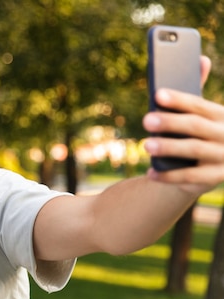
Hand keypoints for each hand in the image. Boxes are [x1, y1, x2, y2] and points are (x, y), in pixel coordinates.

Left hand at [143, 56, 223, 193]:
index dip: (178, 99)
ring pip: (194, 150)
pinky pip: (191, 177)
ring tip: (146, 145)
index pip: (199, 105)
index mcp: (223, 115)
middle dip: (170, 122)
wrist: (212, 168)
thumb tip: (200, 57)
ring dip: (169, 147)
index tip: (157, 94)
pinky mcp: (217, 177)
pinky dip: (169, 176)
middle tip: (146, 120)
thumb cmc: (201, 133)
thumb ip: (197, 91)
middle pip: (196, 126)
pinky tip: (150, 173)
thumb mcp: (202, 114)